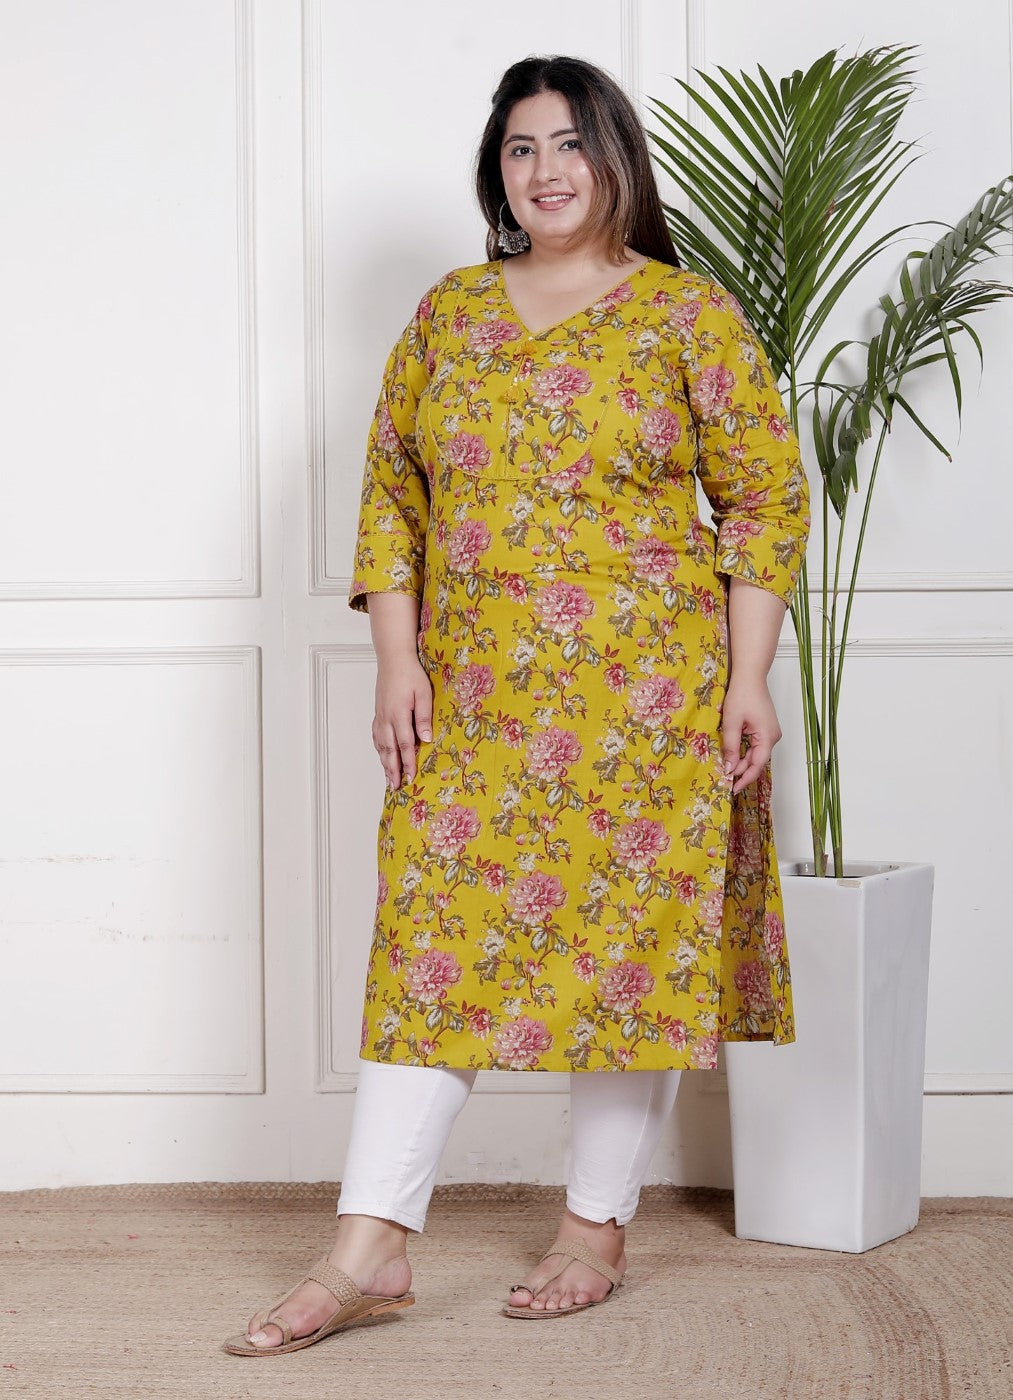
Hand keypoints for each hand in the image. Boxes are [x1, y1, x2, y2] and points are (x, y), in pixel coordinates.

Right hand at [372, 656, 433, 788]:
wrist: (393, 658)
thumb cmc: (411, 673)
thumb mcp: (423, 693)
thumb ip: (424, 716)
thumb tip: (427, 739)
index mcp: (399, 714)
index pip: (405, 744)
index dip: (409, 762)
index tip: (411, 777)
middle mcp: (386, 718)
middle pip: (389, 750)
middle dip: (393, 770)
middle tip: (396, 787)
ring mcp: (380, 716)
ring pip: (381, 745)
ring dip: (385, 763)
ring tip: (388, 778)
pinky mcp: (378, 713)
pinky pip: (376, 736)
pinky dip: (379, 749)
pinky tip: (382, 756)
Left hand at [721, 676, 781, 794]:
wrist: (750, 676)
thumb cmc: (742, 695)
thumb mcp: (731, 722)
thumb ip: (731, 747)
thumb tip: (729, 769)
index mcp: (768, 737)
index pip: (756, 765)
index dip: (744, 779)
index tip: (732, 789)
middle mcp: (773, 737)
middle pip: (756, 760)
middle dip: (740, 770)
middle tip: (723, 778)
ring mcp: (770, 732)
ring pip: (755, 753)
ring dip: (741, 760)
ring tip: (725, 767)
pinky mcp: (765, 728)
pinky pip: (755, 745)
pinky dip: (744, 750)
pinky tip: (732, 754)